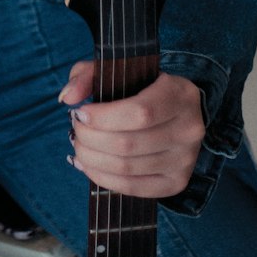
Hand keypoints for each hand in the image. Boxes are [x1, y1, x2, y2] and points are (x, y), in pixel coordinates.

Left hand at [60, 65, 204, 197]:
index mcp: (180, 94)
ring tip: (79, 146)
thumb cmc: (142, 87)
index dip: (103, 118)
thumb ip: (88, 75)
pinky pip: (133, 188)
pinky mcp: (176, 182)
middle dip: (90, 139)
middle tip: (75, 131)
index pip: (140, 113)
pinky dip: (103, 178)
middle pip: (129, 144)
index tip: (79, 113)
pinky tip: (88, 166)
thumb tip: (68, 97)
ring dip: (92, 159)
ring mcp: (185, 160)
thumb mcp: (118, 69)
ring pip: (128, 168)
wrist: (178, 111)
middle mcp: (189, 129)